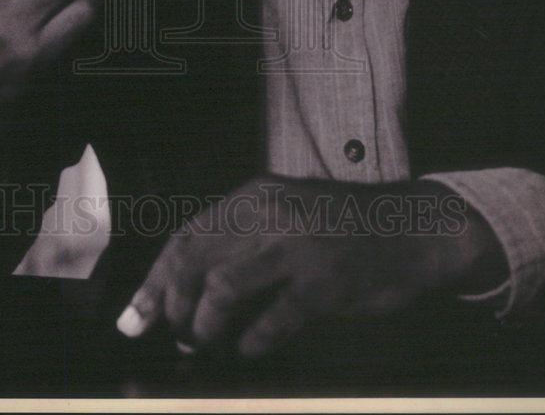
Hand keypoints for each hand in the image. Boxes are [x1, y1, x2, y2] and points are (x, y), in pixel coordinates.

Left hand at [117, 176, 506, 358]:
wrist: (411, 229)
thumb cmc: (341, 228)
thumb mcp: (286, 213)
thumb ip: (241, 239)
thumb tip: (186, 289)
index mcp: (254, 195)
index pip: (186, 237)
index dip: (155, 282)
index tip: (133, 318)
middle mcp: (268, 214)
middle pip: (194, 261)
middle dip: (172, 306)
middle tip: (175, 335)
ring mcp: (296, 247)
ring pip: (223, 290)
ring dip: (206, 327)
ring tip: (208, 343)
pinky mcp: (323, 283)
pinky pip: (270, 321)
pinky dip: (252, 342)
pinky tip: (251, 348)